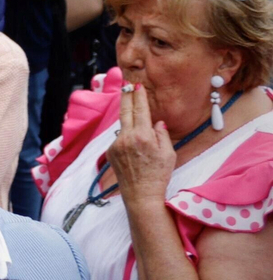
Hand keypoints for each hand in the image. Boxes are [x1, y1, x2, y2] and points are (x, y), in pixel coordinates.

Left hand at [106, 84, 174, 205]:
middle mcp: (127, 138)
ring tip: (131, 107)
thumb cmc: (158, 175)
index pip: (140, 110)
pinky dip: (126, 137)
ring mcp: (116, 144)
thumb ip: (162, 134)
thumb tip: (157, 122)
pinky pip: (119, 139)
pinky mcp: (110, 151)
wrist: (141, 194)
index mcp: (142, 136)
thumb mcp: (168, 154)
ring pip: (122, 126)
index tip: (137, 85)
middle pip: (125, 112)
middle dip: (126, 96)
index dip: (138, 96)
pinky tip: (134, 145)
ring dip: (127, 117)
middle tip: (127, 85)